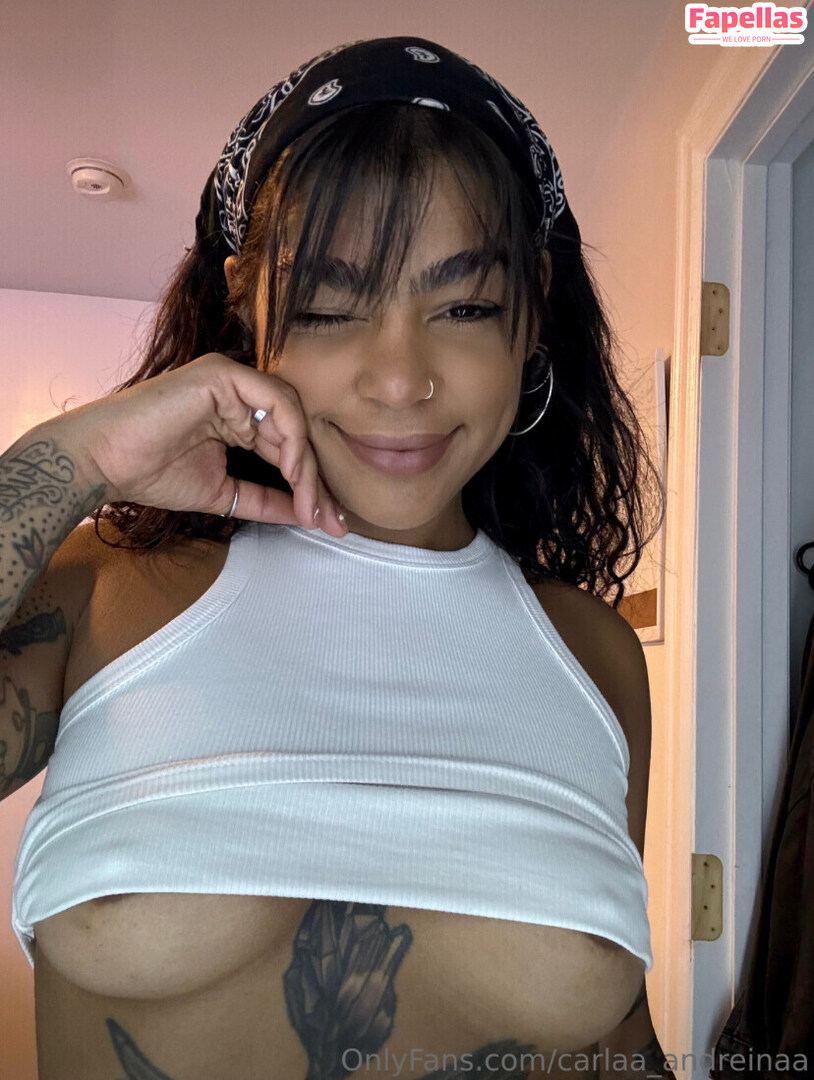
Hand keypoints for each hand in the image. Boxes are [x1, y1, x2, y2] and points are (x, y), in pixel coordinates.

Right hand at [43, 352, 345, 533]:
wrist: (105, 462)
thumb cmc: (150, 473)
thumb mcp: (223, 492)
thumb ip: (265, 500)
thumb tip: (307, 515)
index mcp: (239, 415)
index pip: (288, 448)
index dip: (311, 485)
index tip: (329, 521)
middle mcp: (241, 393)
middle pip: (297, 433)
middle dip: (319, 480)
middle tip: (333, 520)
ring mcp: (233, 380)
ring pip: (293, 418)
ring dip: (307, 465)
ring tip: (311, 503)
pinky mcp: (224, 374)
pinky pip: (276, 402)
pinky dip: (291, 438)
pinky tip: (293, 471)